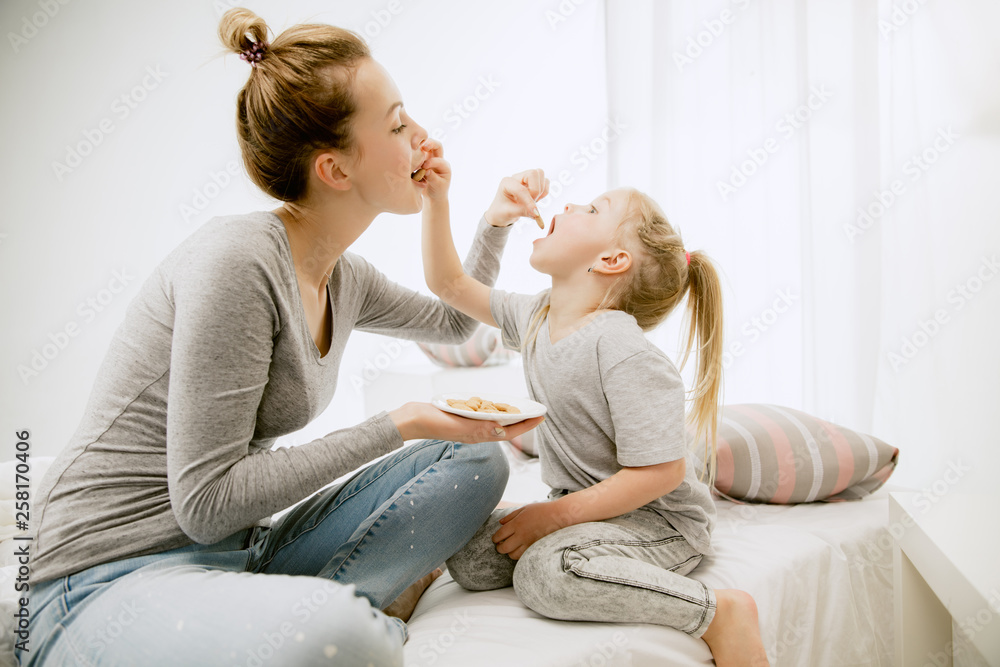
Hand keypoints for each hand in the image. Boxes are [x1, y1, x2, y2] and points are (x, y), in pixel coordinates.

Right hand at [389, 402, 544, 442]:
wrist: (412, 420)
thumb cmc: (433, 422)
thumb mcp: (458, 423)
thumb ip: (479, 427)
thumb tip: (500, 429)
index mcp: (477, 435)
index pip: (509, 432)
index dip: (526, 425)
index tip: (541, 417)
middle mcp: (476, 433)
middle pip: (505, 428)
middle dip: (522, 421)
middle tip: (537, 411)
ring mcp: (469, 427)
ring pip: (495, 423)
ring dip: (510, 417)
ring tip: (522, 409)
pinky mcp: (461, 419)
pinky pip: (483, 417)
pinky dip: (494, 412)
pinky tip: (496, 406)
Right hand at [418, 139, 450, 200]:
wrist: (432, 196)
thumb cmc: (437, 191)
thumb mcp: (438, 186)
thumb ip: (433, 178)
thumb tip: (425, 170)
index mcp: (444, 166)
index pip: (438, 159)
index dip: (431, 162)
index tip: (424, 167)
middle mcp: (438, 160)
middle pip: (437, 146)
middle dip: (430, 143)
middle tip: (422, 146)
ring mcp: (429, 159)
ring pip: (426, 147)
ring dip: (420, 146)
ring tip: (413, 149)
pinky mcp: (421, 161)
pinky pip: (417, 152)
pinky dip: (413, 152)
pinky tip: (408, 155)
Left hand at [484, 169, 549, 226]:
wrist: (502, 211)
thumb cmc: (502, 211)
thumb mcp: (509, 213)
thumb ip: (522, 212)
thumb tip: (536, 214)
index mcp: (507, 183)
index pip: (521, 188)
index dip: (529, 201)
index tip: (535, 213)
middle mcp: (517, 177)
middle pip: (533, 173)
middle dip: (536, 190)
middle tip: (531, 203)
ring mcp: (526, 178)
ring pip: (541, 175)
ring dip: (541, 190)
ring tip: (532, 202)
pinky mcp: (534, 182)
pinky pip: (545, 182)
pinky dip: (544, 192)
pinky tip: (536, 200)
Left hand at [492, 501, 565, 559]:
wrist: (559, 516)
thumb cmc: (542, 510)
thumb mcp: (524, 509)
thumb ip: (510, 516)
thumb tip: (500, 523)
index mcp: (517, 523)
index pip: (500, 535)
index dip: (495, 538)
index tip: (495, 539)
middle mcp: (521, 535)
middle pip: (504, 548)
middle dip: (499, 548)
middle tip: (499, 546)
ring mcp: (529, 543)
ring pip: (513, 555)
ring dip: (509, 552)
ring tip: (510, 548)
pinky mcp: (536, 548)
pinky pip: (523, 557)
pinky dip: (519, 555)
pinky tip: (520, 549)